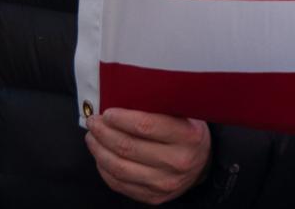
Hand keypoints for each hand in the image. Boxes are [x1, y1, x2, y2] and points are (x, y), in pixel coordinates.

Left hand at [85, 108, 210, 203]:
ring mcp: (164, 183)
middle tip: (94, 122)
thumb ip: (162, 108)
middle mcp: (177, 161)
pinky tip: (100, 156)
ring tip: (92, 137)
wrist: (202, 166)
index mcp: (188, 136)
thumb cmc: (189, 134)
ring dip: (99, 150)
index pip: (147, 126)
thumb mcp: (187, 116)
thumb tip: (125, 96)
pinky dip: (104, 169)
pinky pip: (119, 184)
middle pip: (128, 147)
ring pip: (119, 167)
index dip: (122, 118)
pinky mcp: (152, 197)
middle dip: (105, 132)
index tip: (108, 112)